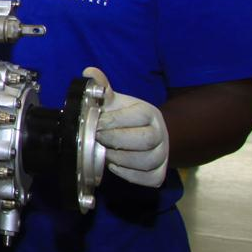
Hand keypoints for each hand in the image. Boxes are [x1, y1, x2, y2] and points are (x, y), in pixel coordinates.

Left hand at [83, 67, 169, 187]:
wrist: (145, 137)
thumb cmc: (124, 119)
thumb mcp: (114, 102)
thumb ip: (102, 88)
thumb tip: (88, 72)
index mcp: (149, 114)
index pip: (137, 116)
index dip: (114, 121)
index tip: (96, 123)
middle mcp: (160, 134)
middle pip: (144, 140)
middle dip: (115, 140)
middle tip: (98, 139)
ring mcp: (162, 155)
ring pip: (145, 161)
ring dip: (120, 159)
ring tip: (105, 153)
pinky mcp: (159, 174)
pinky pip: (146, 179)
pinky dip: (128, 175)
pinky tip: (115, 166)